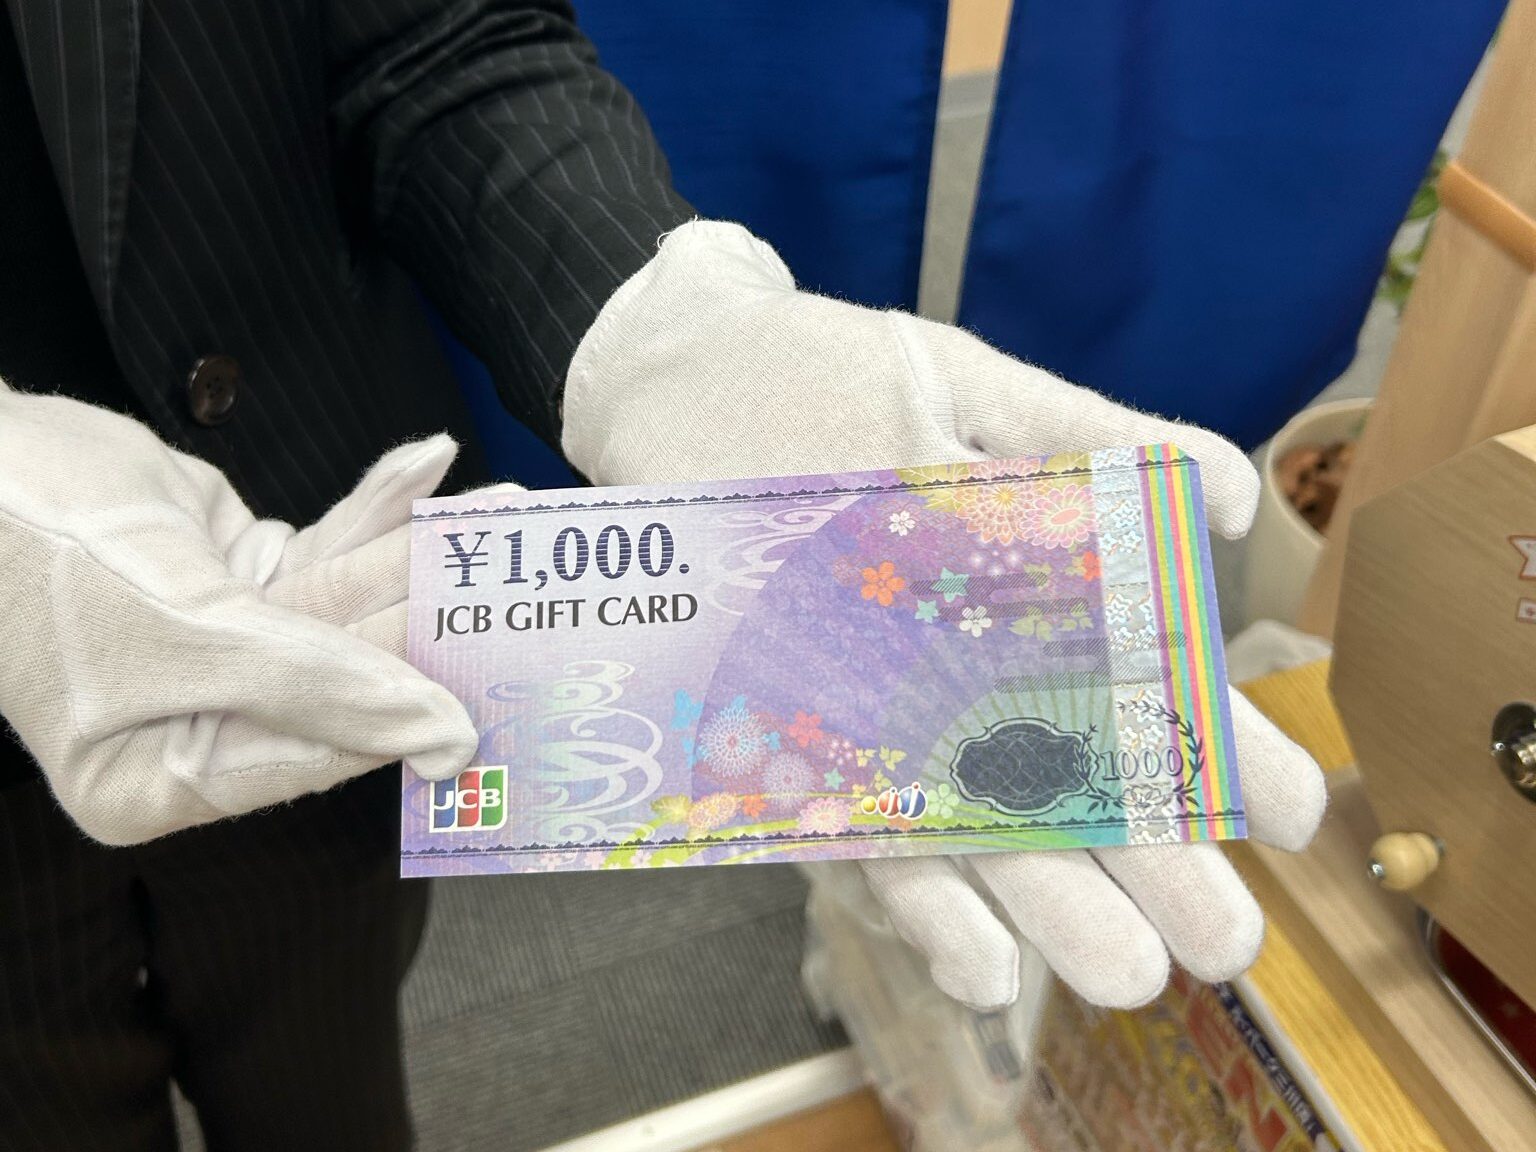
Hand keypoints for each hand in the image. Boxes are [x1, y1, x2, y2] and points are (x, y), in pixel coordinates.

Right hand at [0, 383, 478, 844]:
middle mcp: (204, 721)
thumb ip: (317, 684)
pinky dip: (370, 507)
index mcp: (165, 776)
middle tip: (523, 582)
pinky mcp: (240, 578)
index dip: (410, 713)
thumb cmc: (36, 558)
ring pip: (347, 605)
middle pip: (344, 676)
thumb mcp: (184, 633)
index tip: (506, 684)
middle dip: (432, 617)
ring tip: (508, 514)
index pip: (319, 750)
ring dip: (419, 551)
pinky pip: (322, 547)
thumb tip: (441, 741)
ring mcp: (228, 647)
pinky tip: (427, 466)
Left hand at [564, 221, 1326, 1008]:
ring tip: (1121, 973)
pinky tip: (978, 962)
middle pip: (1069, 778)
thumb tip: (1234, 496)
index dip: (1220, 753)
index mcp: (1029, 596)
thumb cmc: (843, 376)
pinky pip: (855, 831)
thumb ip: (1105, 442)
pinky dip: (916, 900)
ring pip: (975, 827)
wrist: (691, 375)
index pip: (1142, 687)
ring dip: (1047, 905)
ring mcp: (878, 715)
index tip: (1294, 814)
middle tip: (1226, 943)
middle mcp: (962, 675)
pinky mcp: (791, 738)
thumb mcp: (984, 394)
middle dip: (1154, 864)